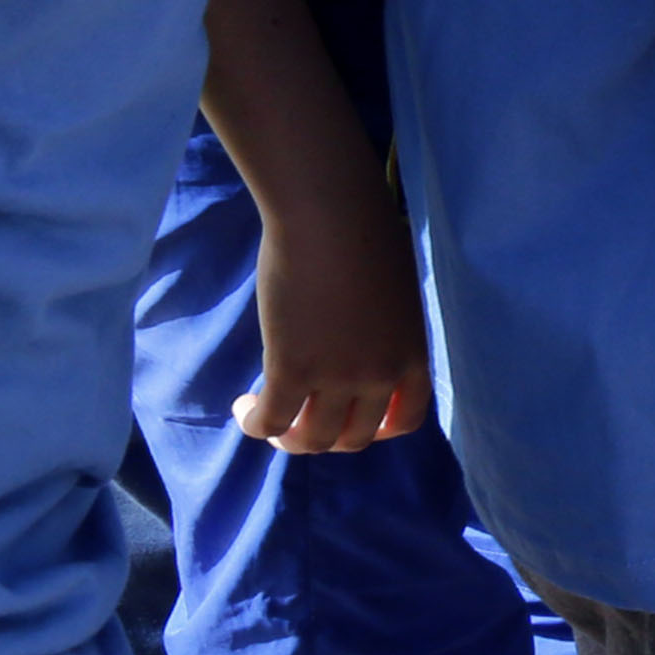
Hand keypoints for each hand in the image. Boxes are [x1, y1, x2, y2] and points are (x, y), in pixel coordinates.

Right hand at [233, 161, 432, 452]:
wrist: (332, 215)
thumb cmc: (365, 236)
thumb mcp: (394, 294)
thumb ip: (383, 330)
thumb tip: (358, 341)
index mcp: (411, 355)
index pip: (406, 420)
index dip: (377, 431)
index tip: (354, 422)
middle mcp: (379, 375)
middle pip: (353, 438)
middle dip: (326, 436)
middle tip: (300, 419)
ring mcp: (337, 377)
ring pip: (311, 439)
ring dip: (286, 437)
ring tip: (267, 418)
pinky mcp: (292, 370)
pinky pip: (271, 420)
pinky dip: (254, 422)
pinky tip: (243, 407)